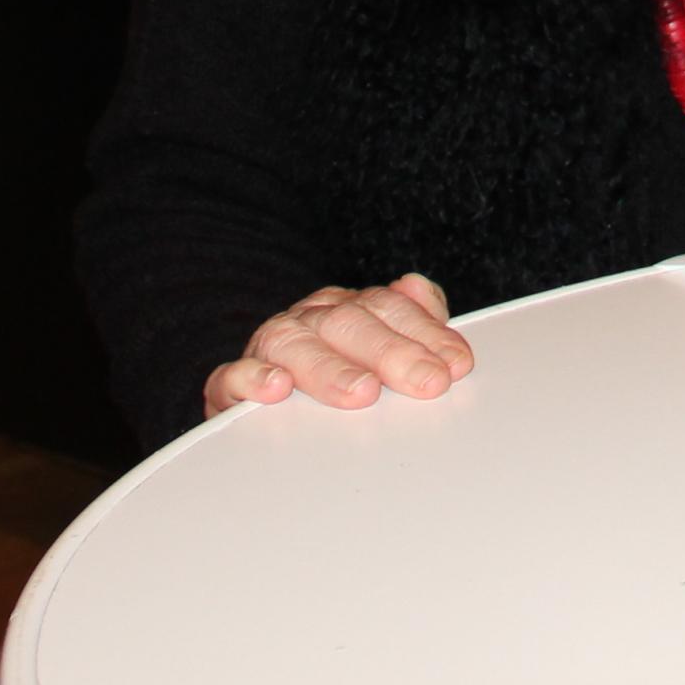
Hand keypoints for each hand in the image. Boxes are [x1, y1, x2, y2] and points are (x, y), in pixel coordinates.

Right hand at [203, 273, 475, 417]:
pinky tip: (277, 389)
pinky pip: (232, 377)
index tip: (455, 364)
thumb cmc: (329, 374)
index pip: (389, 308)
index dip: (425, 333)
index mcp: (347, 309)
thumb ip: (407, 319)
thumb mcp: (374, 345)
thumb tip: (420, 288)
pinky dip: (253, 380)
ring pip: (295, 345)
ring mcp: (268, 350)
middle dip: (392, 353)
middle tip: (427, 382)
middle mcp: (309, 321)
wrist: (256, 395)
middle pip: (349, 323)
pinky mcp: (229, 387)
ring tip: (363, 392)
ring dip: (332, 368)